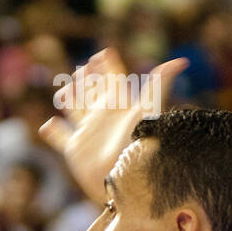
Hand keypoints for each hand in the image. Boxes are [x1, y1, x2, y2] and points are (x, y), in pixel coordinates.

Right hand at [39, 48, 187, 202]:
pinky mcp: (75, 148)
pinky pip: (60, 138)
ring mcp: (89, 132)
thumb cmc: (140, 143)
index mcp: (120, 105)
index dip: (109, 65)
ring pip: (75, 110)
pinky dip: (53, 132)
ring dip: (70, 98)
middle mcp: (104, 117)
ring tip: (66, 91)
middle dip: (88, 79)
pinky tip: (49, 125)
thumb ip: (161, 83)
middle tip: (83, 68)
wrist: (128, 177)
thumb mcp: (150, 109)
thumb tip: (182, 61)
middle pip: (93, 92)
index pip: (114, 79)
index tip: (104, 53)